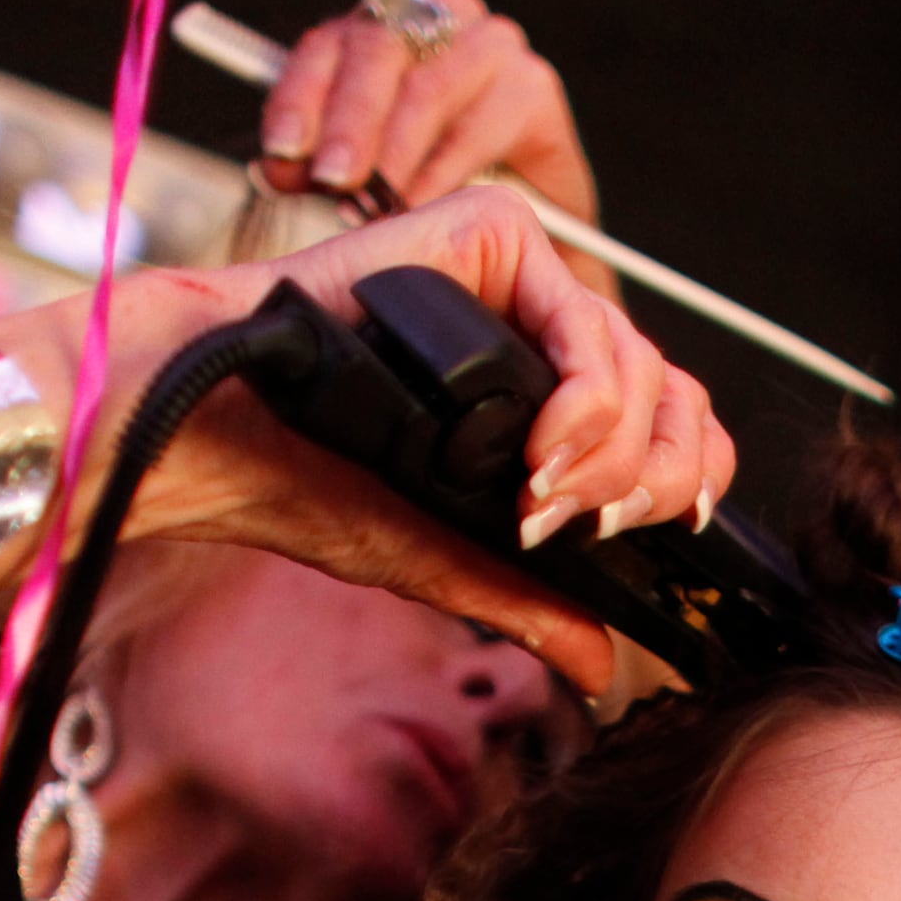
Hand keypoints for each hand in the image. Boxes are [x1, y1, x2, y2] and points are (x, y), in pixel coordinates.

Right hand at [0, 187, 731, 697]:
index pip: (664, 426)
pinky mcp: (491, 234)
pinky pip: (587, 317)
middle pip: (674, 393)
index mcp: (538, 395)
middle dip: (654, 480)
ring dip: (610, 455)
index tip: (650, 537)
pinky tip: (540, 456)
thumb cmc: (304, 479)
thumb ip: (529, 602)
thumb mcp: (444, 558)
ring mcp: (519, 279)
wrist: (217, 429)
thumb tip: (603, 667)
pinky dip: (587, 402)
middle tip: (587, 528)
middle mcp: (537, 330)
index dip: (682, 481)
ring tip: (538, 502)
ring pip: (642, 361)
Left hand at [257, 0, 604, 233]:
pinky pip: (478, 127)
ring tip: (375, 202)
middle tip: (333, 179)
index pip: (329, 45)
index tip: (283, 150)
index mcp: (383, 31)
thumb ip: (318, 166)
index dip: (301, 97)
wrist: (530, 228)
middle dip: (349, 123)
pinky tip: (422, 205)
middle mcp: (435, 21)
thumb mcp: (367, 177)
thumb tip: (275, 170)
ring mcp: (488, 47)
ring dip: (395, 153)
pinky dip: (443, 172)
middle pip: (379, 51)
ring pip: (428, 87)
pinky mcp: (532, 87)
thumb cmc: (442, 188)